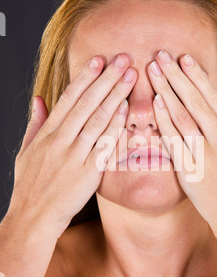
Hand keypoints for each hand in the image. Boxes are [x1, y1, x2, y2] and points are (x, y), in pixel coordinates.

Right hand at [9, 54, 136, 237]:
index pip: (69, 98)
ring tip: (130, 75)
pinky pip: (104, 144)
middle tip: (123, 58)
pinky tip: (125, 109)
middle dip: (106, 78)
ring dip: (115, 94)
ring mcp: (74, 155)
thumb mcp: (26, 151)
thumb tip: (40, 99)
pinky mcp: (87, 172)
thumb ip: (35, 123)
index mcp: (47, 133)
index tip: (99, 60)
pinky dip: (115, 126)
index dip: (85, 77)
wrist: (34, 218)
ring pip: (97, 119)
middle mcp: (61, 140)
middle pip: (87, 103)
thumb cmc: (30, 186)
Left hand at [147, 50, 216, 236]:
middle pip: (195, 101)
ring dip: (166, 91)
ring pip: (182, 116)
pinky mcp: (190, 172)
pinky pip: (173, 142)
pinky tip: (155, 104)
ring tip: (152, 71)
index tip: (185, 59)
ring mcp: (204, 156)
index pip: (215, 98)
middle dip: (176, 75)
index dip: (198, 76)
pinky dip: (164, 121)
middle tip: (161, 55)